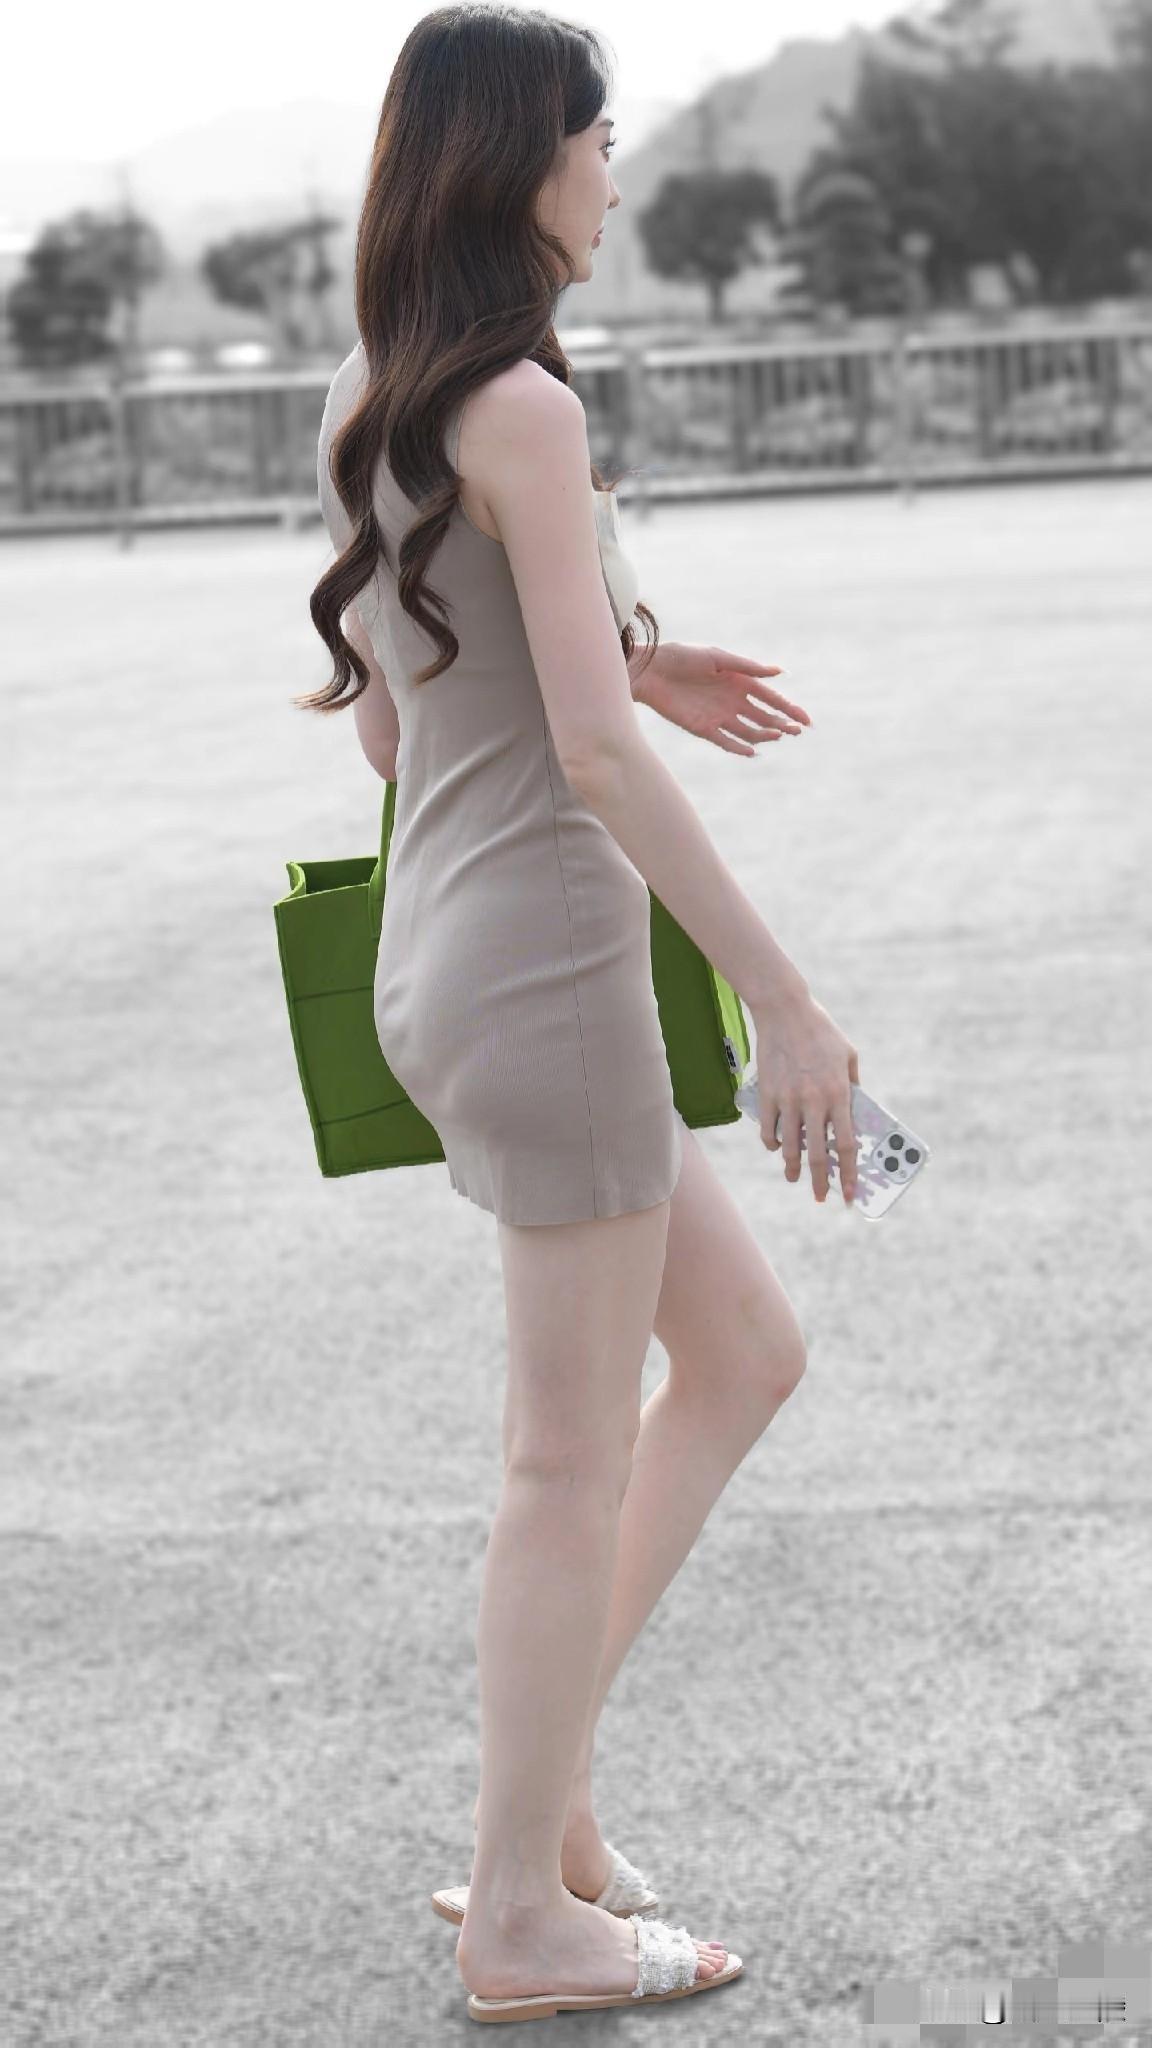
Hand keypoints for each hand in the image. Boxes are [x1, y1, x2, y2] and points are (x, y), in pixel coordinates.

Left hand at [634, 641, 810, 755]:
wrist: (650, 670)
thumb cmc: (683, 657)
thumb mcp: (718, 658)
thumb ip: (747, 667)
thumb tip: (779, 672)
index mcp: (739, 681)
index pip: (771, 698)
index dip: (789, 709)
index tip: (805, 720)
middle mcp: (732, 700)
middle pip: (764, 717)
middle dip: (782, 724)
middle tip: (796, 731)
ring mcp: (719, 716)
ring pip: (749, 731)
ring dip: (764, 735)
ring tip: (778, 736)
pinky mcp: (703, 728)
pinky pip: (725, 742)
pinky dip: (739, 748)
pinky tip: (752, 751)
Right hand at [750, 991, 860, 1205]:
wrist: (784, 1011)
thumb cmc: (821, 1031)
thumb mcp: (848, 1055)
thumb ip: (853, 1085)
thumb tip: (854, 1112)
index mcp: (839, 1093)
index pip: (846, 1145)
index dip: (849, 1174)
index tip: (850, 1194)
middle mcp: (814, 1101)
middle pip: (817, 1154)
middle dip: (821, 1182)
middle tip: (822, 1197)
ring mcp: (788, 1099)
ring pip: (789, 1147)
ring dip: (792, 1168)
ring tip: (793, 1178)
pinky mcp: (767, 1093)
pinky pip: (768, 1128)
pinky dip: (772, 1142)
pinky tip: (776, 1147)